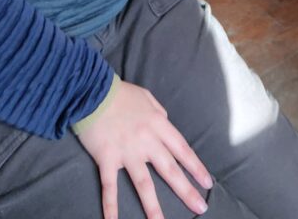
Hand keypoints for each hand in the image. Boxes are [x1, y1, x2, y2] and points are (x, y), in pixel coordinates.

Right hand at [76, 80, 211, 218]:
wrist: (91, 90)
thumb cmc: (120, 92)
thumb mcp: (146, 96)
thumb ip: (158, 112)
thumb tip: (166, 122)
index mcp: (157, 124)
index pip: (182, 150)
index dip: (195, 167)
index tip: (207, 183)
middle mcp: (146, 141)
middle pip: (169, 170)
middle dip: (186, 191)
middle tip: (200, 208)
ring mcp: (126, 152)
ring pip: (144, 184)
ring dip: (154, 207)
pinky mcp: (107, 159)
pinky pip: (109, 186)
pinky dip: (111, 206)